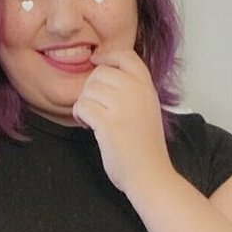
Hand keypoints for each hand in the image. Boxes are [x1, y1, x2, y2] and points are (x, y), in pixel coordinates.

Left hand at [72, 48, 174, 192]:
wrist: (151, 175)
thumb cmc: (146, 148)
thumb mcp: (147, 110)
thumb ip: (132, 91)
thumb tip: (102, 74)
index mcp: (147, 88)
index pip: (125, 56)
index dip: (107, 57)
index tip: (96, 63)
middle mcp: (136, 92)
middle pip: (100, 73)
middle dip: (90, 89)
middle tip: (95, 108)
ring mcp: (123, 107)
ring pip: (88, 90)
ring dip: (84, 104)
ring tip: (92, 120)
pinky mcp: (109, 124)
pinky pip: (82, 106)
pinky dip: (80, 116)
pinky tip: (88, 126)